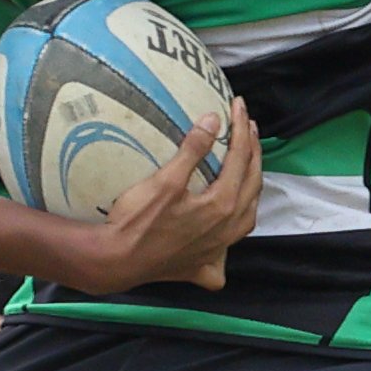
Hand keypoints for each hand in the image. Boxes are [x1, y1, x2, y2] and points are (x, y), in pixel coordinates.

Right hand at [69, 107, 264, 292]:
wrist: (117, 261)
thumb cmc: (138, 221)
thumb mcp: (165, 181)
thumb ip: (192, 150)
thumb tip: (212, 120)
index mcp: (222, 204)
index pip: (240, 158)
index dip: (240, 128)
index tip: (239, 104)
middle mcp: (228, 229)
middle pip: (252, 184)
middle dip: (253, 152)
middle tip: (248, 127)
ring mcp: (217, 250)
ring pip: (247, 216)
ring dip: (251, 189)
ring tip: (247, 170)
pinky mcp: (202, 266)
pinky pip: (224, 254)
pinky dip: (229, 240)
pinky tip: (223, 234)